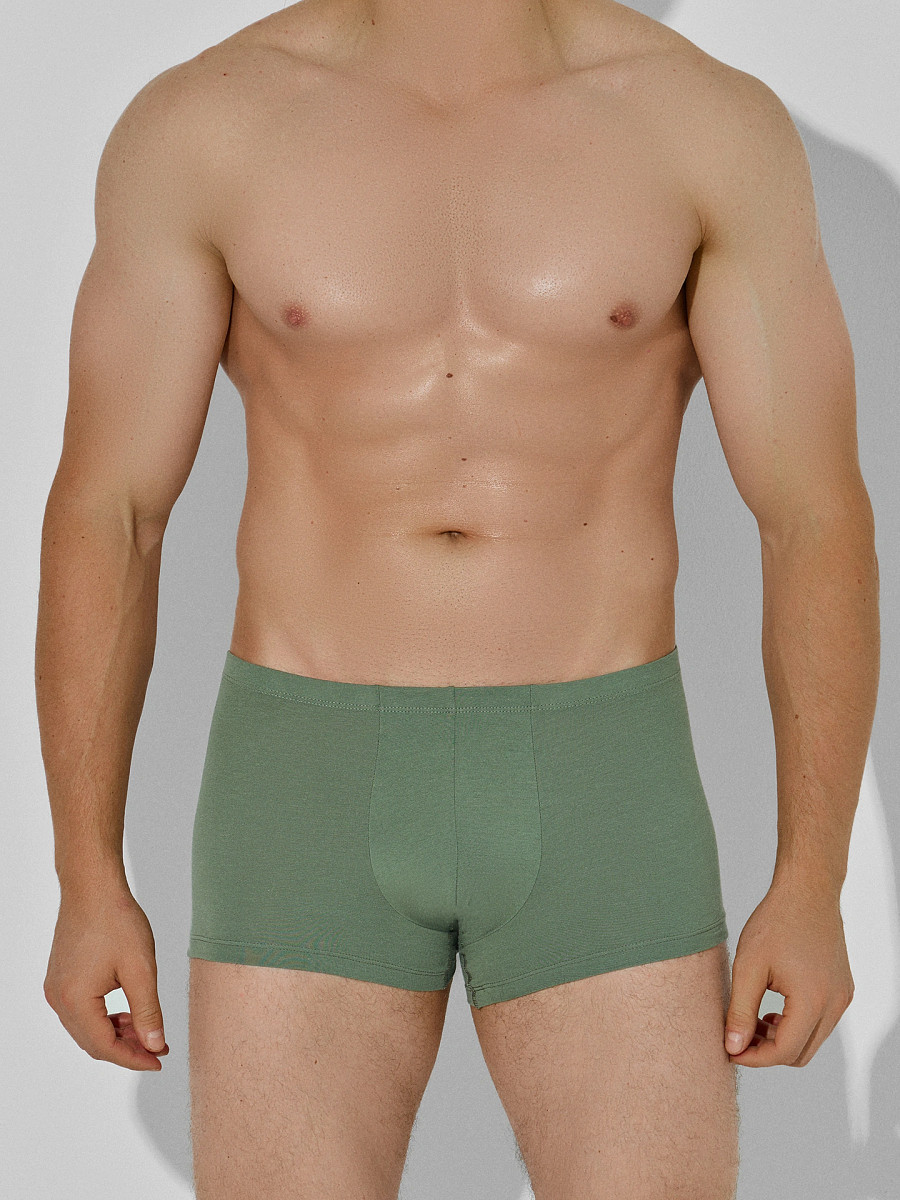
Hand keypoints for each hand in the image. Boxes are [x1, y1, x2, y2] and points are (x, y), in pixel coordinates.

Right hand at [43, 883, 168, 1070]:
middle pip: (93, 1042)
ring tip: (148, 1030)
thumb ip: (148, 1012)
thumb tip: (155, 1045)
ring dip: (116, 1034)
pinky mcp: (60, 978)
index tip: (159, 1060)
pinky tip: (127, 1013)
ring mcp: (56, 989)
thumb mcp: (140, 969)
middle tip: (159, 1047)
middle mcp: (58, 999)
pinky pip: (81, 1012)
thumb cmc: (116, 921)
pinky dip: (104, 1018)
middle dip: (127, 1048)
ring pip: (87, 1028)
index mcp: (75, 1001)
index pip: (105, 1046)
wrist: (92, 887)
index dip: (134, 1058)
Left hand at [723, 876, 854, 1066]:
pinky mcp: (843, 989)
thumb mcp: (748, 967)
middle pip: (801, 1053)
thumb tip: (733, 1047)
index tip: (730, 1050)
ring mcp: (842, 997)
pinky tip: (774, 1009)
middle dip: (767, 1052)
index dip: (754, 1057)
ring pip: (812, 1040)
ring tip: (754, 1020)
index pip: (784, 1051)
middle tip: (739, 1036)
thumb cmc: (776, 922)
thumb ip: (740, 1011)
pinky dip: (798, 1025)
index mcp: (813, 1000)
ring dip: (783, 1039)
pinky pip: (821, 1022)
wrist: (807, 891)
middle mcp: (835, 1004)